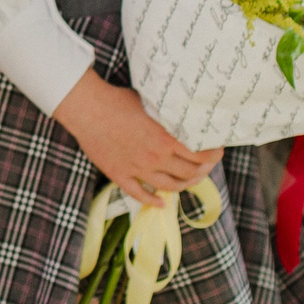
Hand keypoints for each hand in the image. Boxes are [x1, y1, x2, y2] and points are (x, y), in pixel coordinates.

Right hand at [52, 71, 220, 204]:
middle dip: (203, 171)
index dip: (212, 156)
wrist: (86, 108)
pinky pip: (139, 194)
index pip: (198, 156)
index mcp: (164, 141)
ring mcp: (136, 170)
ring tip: (189, 182)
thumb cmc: (115, 100)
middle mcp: (154, 159)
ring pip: (168, 187)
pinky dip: (152, 201)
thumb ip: (164, 114)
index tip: (217, 152)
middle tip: (207, 166)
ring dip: (183, 186)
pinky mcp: (119, 175)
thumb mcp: (148, 103)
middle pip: (188, 174)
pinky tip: (161, 203)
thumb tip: (176, 111)